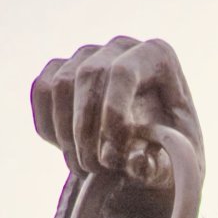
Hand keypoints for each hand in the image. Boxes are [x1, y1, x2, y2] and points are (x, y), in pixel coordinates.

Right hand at [31, 37, 203, 186]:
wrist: (150, 152)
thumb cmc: (171, 154)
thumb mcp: (176, 165)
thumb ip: (160, 164)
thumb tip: (136, 162)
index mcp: (157, 57)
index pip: (123, 73)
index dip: (113, 115)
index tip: (114, 159)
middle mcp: (121, 47)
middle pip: (87, 76)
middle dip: (86, 131)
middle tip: (94, 170)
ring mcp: (88, 54)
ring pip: (59, 86)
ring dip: (66, 135)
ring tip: (85, 169)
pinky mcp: (61, 69)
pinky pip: (40, 91)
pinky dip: (49, 127)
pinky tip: (70, 153)